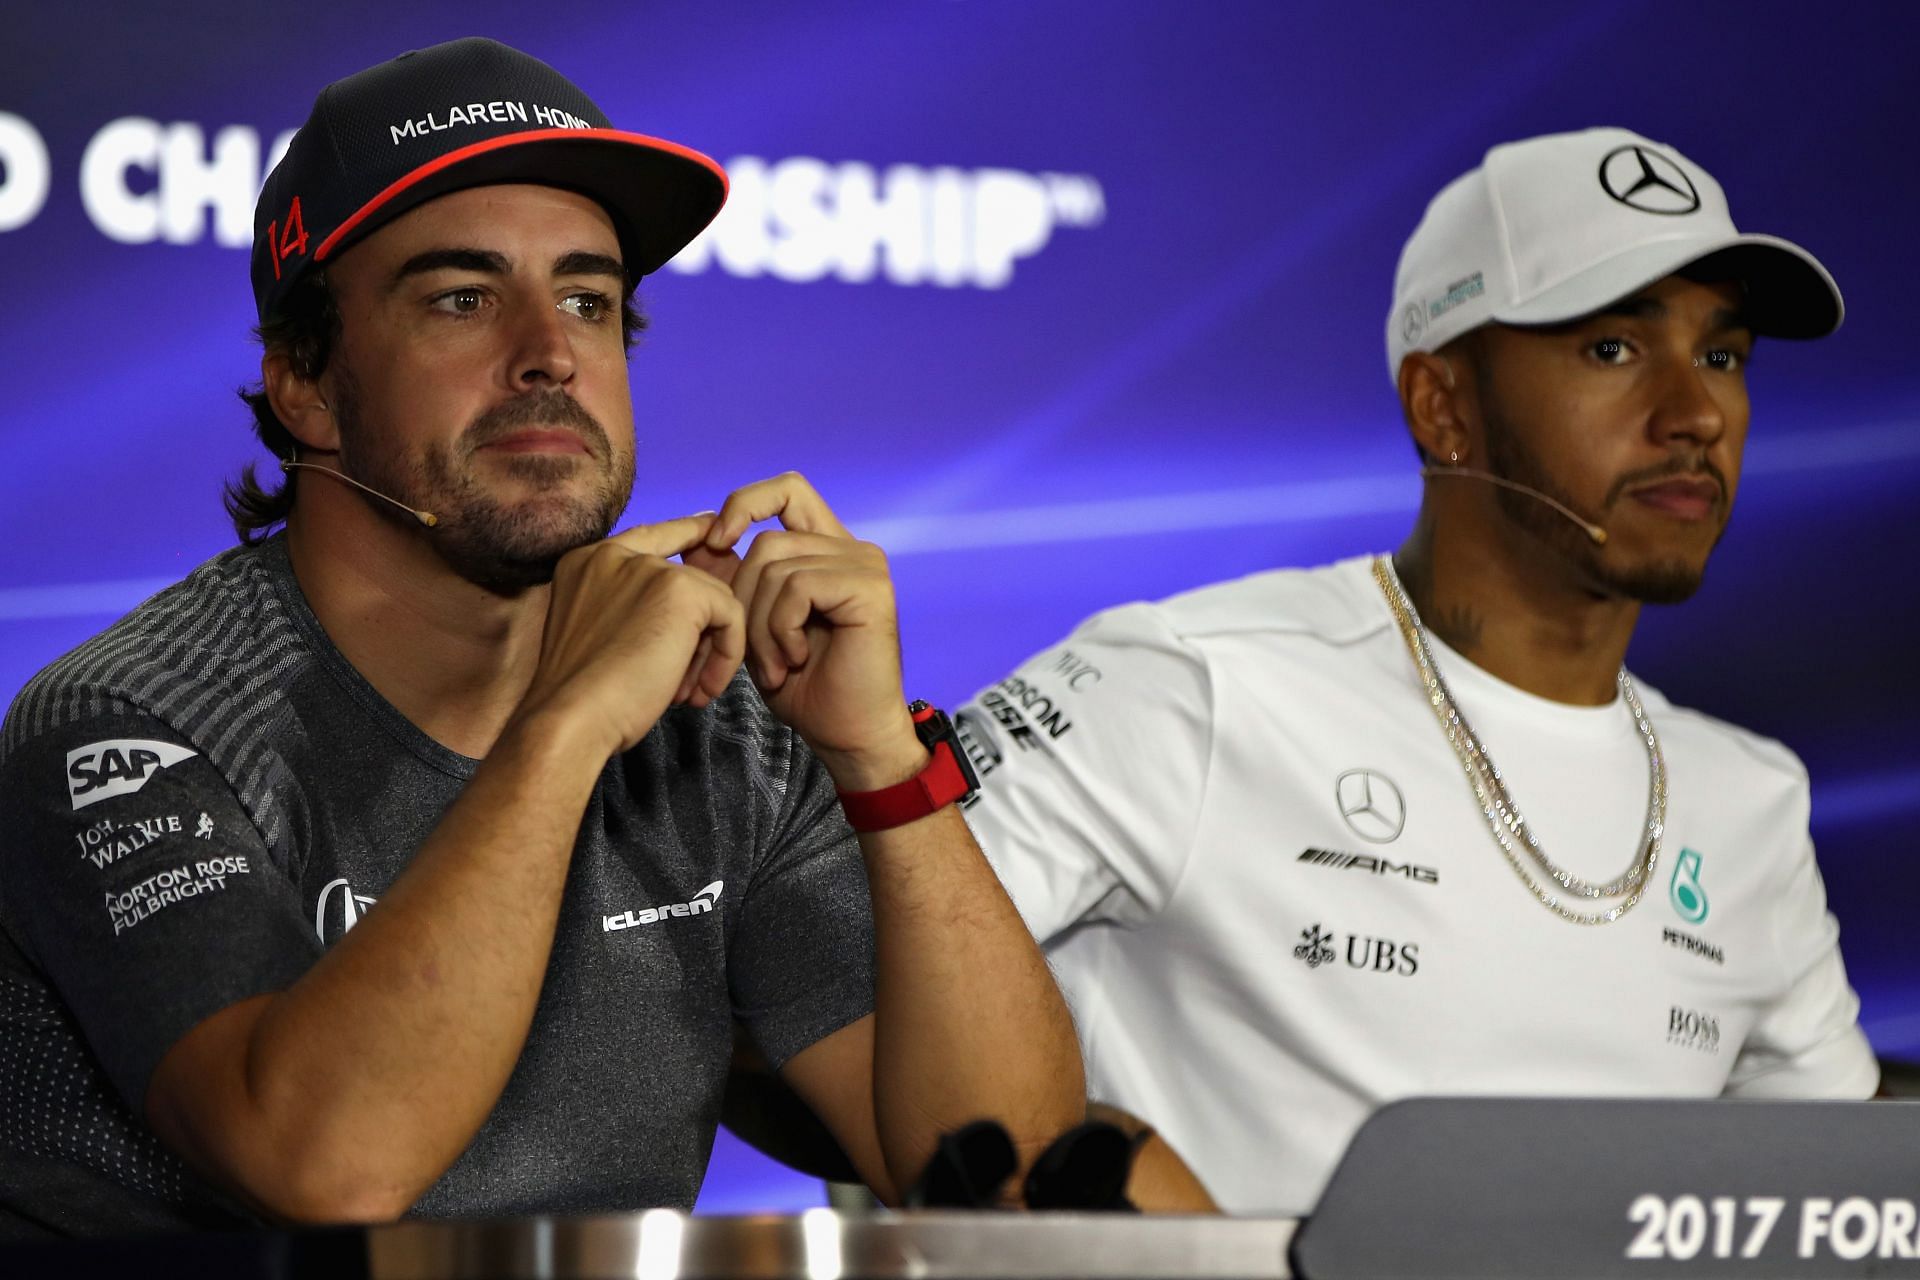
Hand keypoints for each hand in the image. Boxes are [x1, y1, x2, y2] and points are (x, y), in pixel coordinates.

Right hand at [515, 515, 746, 756]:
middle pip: (688, 578)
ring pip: (712, 600)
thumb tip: (691, 621)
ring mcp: (647, 568)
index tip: (711, 534)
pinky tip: (704, 689)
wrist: (571, 719)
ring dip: (709, 652)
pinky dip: (727, 655)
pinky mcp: (680, 590)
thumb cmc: (582, 699)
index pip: (650, 536)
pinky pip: (730, 615)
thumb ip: (632, 614)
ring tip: (692, 693)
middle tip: (690, 682)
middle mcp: (614, 555)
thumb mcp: (602, 639)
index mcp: (587, 563)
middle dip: (697, 634)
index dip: (685, 533)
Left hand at [698, 473, 920, 789]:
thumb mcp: (756, 625)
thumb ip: (736, 580)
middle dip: (744, 600)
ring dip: (761, 625)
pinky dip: (782, 630)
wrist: (848, 735)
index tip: (716, 542)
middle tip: (756, 655)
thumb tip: (697, 538)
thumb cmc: (804, 686)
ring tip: (777, 664)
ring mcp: (865, 564)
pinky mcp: (870, 587)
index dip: (744, 505)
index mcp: (828, 549)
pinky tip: (796, 660)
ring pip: (776, 564)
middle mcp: (852, 548)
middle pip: (767, 541)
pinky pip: (797, 587)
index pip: (786, 490)